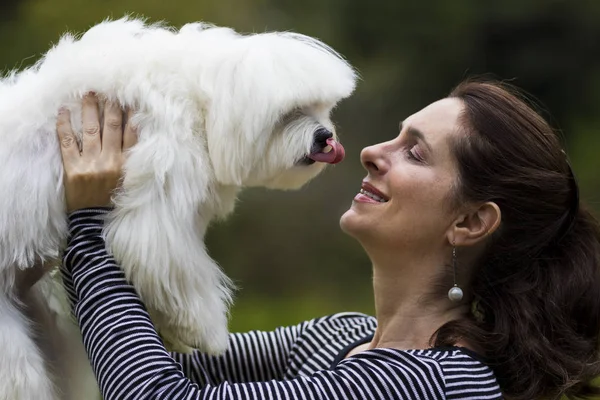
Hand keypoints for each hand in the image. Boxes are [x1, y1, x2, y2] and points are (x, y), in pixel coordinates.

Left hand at [56, 93, 137, 212]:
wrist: (93, 220)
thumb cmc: (113, 198)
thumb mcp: (129, 179)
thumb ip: (131, 158)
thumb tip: (134, 132)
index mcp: (126, 164)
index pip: (131, 133)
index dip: (131, 114)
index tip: (129, 98)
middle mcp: (110, 161)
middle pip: (112, 126)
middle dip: (111, 105)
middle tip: (108, 89)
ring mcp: (90, 164)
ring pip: (91, 129)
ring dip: (90, 109)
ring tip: (88, 93)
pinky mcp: (73, 168)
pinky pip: (67, 142)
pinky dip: (64, 125)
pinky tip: (64, 111)